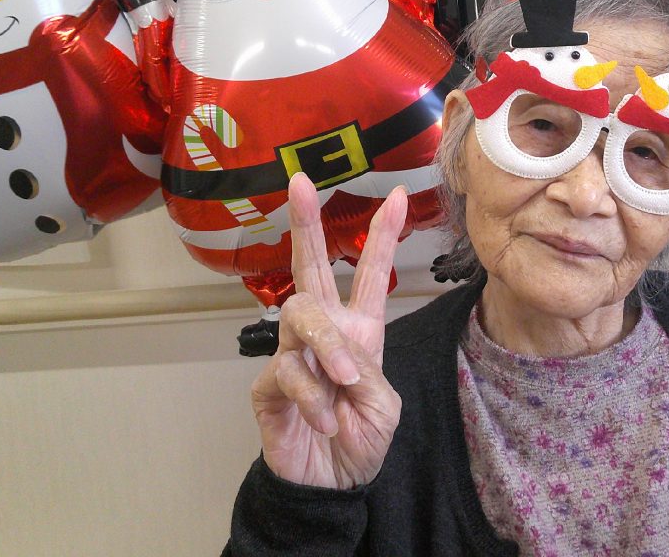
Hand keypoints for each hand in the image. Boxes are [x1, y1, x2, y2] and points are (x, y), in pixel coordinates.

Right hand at [250, 173, 406, 488]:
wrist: (334, 485)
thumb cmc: (361, 439)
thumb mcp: (383, 404)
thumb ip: (365, 370)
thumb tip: (332, 351)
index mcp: (360, 330)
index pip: (371, 274)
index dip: (383, 235)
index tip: (400, 194)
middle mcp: (325, 333)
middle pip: (311, 268)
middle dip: (305, 224)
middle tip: (300, 184)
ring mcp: (293, 353)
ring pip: (301, 316)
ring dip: (328, 350)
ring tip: (343, 385)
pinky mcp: (269, 383)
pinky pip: (286, 369)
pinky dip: (311, 396)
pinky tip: (324, 419)